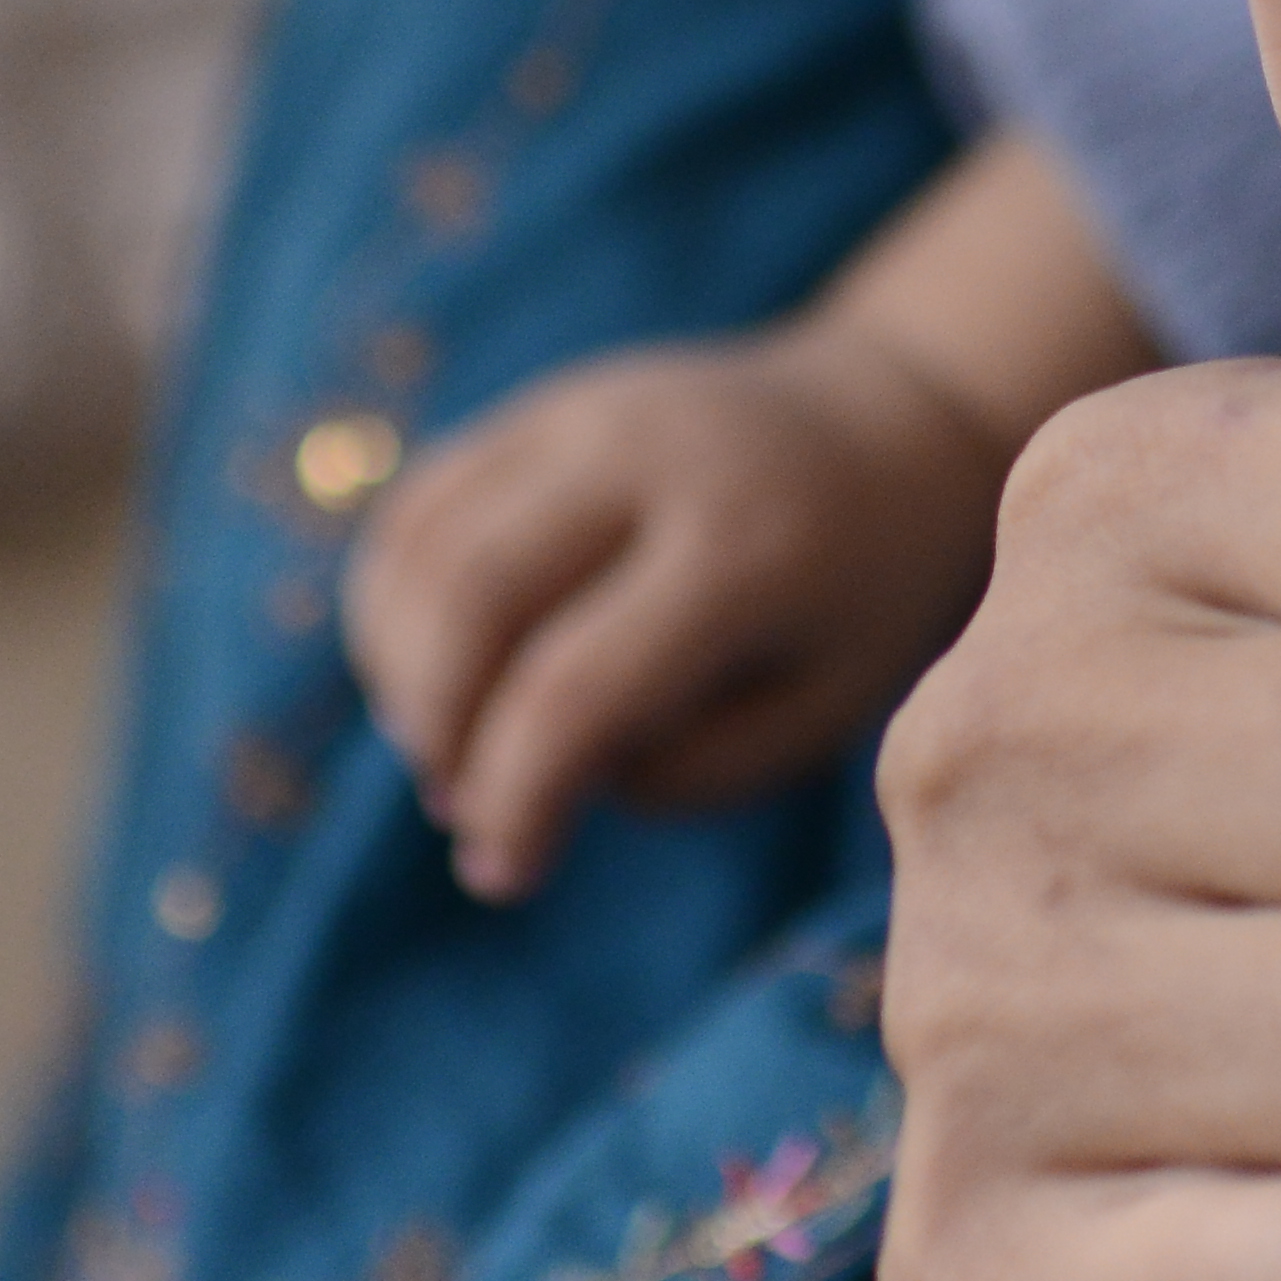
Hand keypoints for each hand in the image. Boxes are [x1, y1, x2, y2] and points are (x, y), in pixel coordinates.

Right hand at [346, 323, 1005, 899]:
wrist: (887, 423)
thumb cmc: (861, 600)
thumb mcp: (825, 707)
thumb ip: (695, 764)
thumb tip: (549, 773)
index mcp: (742, 549)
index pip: (575, 686)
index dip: (515, 797)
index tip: (503, 876)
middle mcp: (647, 459)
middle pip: (474, 595)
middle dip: (438, 726)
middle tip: (458, 808)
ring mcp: (583, 413)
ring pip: (427, 542)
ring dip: (402, 668)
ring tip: (443, 749)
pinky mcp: (539, 405)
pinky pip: (422, 501)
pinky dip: (393, 598)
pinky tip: (430, 669)